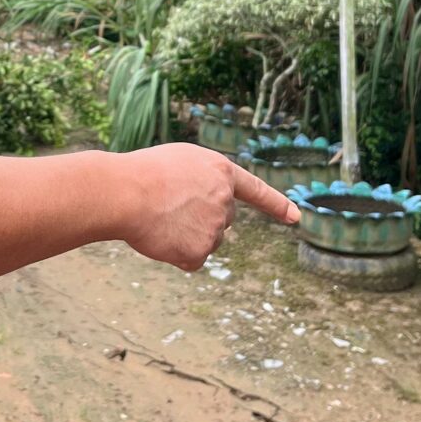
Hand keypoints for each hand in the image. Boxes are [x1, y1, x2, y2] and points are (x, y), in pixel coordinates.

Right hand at [112, 143, 296, 272]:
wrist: (125, 193)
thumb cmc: (142, 173)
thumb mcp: (180, 162)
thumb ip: (203, 180)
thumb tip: (203, 209)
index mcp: (221, 171)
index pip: (257, 191)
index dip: (277, 204)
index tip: (295, 217)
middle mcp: (225, 200)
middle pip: (223, 219)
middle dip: (203, 218)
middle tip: (170, 208)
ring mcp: (215, 228)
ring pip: (207, 240)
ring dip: (188, 236)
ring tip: (160, 220)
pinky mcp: (200, 252)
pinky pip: (192, 260)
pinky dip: (177, 255)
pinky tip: (160, 239)